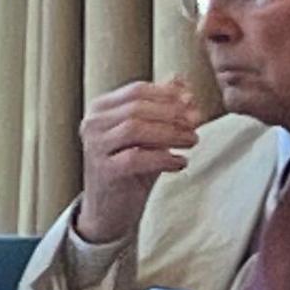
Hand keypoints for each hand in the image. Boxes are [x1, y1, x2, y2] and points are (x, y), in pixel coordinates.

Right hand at [73, 79, 203, 244]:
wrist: (109, 210)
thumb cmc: (130, 169)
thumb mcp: (148, 134)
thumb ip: (161, 106)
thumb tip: (181, 80)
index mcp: (100, 109)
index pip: (137, 90)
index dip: (168, 94)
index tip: (193, 102)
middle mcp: (92, 124)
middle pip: (137, 107)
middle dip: (173, 113)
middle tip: (197, 122)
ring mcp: (95, 147)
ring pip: (136, 128)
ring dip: (171, 133)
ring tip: (192, 140)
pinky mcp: (104, 170)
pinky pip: (137, 158)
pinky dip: (164, 158)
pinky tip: (180, 163)